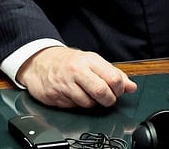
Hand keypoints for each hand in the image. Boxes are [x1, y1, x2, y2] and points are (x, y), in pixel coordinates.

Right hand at [16, 47, 137, 108]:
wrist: (38, 62)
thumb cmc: (67, 62)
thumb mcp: (91, 62)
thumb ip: (112, 74)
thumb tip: (131, 86)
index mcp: (88, 60)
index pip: (113, 78)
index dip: (119, 89)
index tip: (117, 91)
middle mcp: (76, 71)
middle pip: (102, 92)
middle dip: (108, 100)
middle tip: (106, 98)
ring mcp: (64, 84)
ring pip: (88, 103)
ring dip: (92, 104)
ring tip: (87, 95)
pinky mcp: (55, 96)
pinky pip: (74, 107)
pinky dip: (77, 104)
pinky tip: (74, 95)